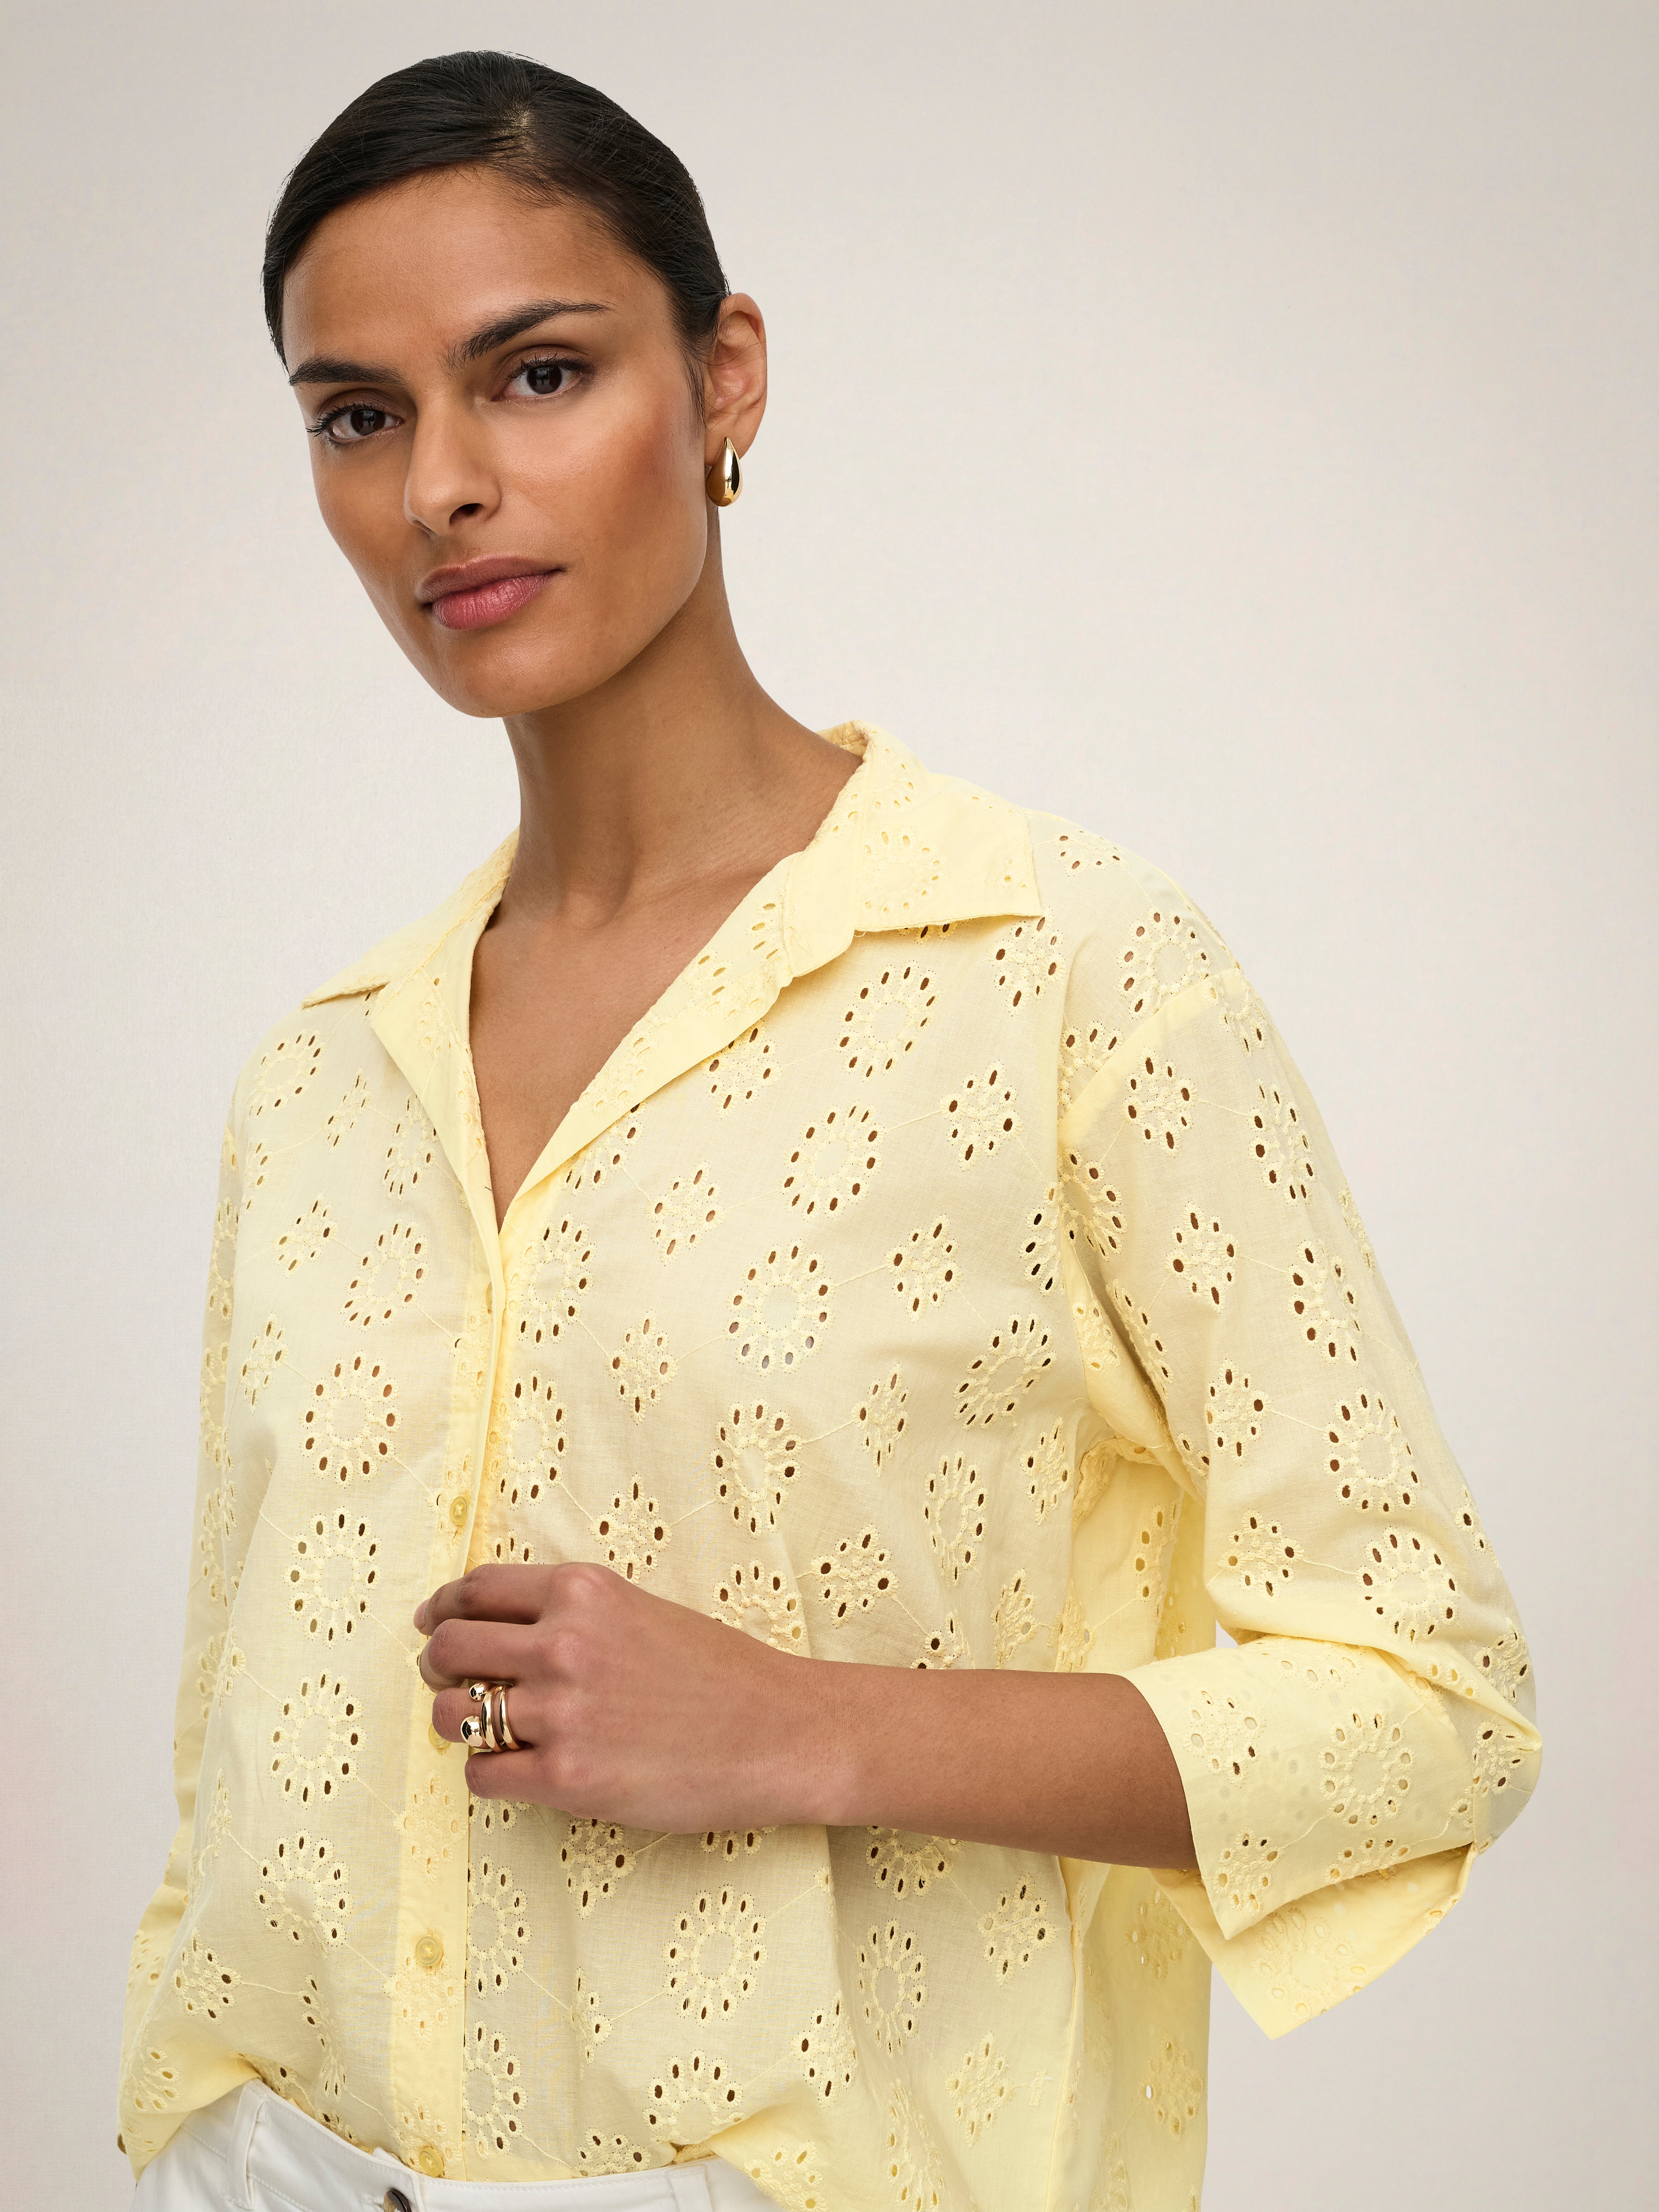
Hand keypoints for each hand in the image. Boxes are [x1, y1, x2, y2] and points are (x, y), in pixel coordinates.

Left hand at [415, 1561, 833, 1825]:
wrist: (779, 1732)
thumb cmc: (717, 1672)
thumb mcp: (638, 1611)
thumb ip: (571, 1615)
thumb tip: (498, 1631)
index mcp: (582, 1592)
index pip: (475, 1589)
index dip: (442, 1609)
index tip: (432, 1623)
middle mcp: (563, 1644)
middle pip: (450, 1648)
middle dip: (438, 1665)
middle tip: (448, 1680)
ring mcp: (562, 1713)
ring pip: (454, 1713)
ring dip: (456, 1721)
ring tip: (481, 1728)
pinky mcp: (568, 1777)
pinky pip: (482, 1774)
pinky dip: (487, 1772)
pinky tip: (515, 1769)